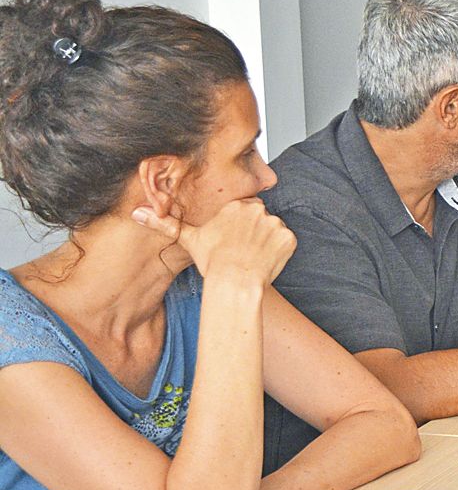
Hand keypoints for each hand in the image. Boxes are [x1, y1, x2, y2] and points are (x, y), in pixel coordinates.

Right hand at [133, 198, 295, 287]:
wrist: (234, 283)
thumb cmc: (213, 262)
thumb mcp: (189, 239)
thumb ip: (166, 224)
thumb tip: (138, 213)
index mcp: (236, 206)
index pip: (245, 209)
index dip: (240, 226)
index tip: (234, 239)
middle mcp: (258, 210)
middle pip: (260, 218)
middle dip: (254, 232)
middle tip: (243, 249)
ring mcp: (276, 224)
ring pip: (274, 230)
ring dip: (267, 241)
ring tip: (253, 256)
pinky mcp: (289, 238)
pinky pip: (286, 242)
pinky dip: (280, 251)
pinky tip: (265, 259)